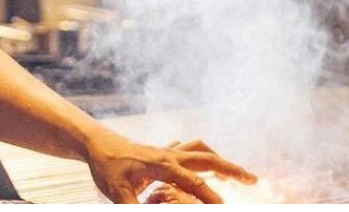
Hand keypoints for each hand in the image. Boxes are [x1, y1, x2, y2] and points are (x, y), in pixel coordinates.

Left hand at [86, 137, 256, 203]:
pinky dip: (202, 154)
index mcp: (163, 165)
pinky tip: (204, 162)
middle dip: (231, 169)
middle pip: (208, 159)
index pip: (194, 183)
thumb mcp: (117, 193)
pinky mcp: (161, 150)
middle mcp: (170, 155)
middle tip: (252, 179)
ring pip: (201, 150)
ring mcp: (167, 150)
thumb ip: (134, 208)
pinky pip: (188, 148)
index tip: (225, 206)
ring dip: (220, 159)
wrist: (96, 143)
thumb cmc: (106, 167)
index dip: (210, 196)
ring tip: (235, 172)